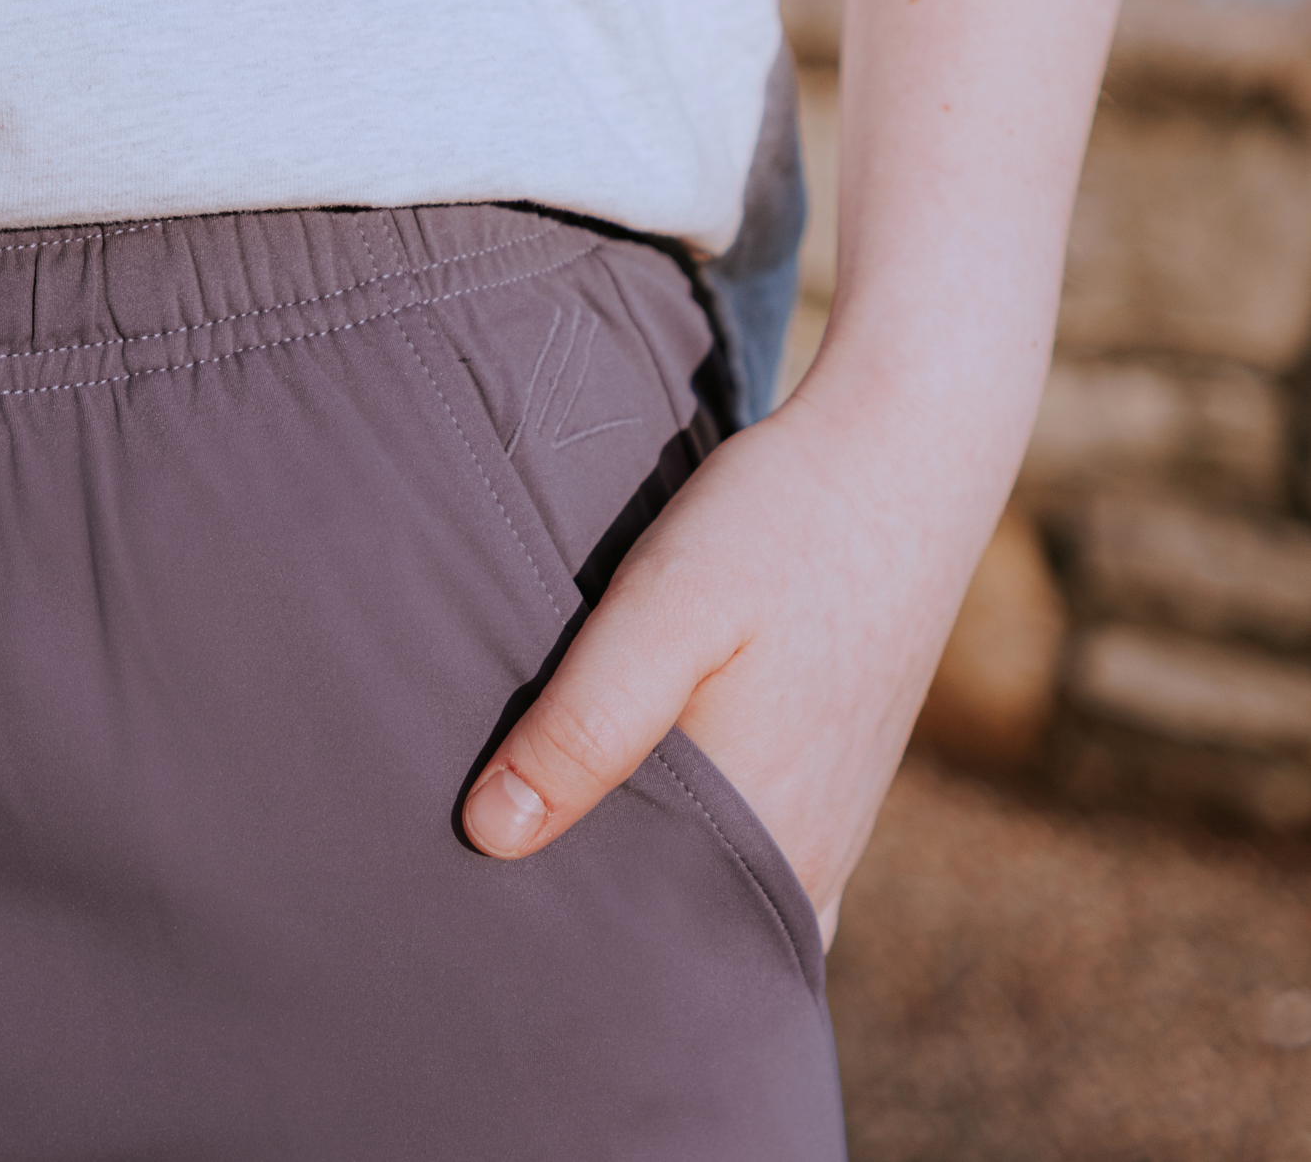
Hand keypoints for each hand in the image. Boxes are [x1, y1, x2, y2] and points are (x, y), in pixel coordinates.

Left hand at [460, 386, 955, 947]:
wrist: (903, 453)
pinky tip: (656, 792)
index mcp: (765, 830)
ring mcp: (834, 816)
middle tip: (508, 874)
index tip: (489, 904)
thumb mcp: (666, 606)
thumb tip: (492, 836)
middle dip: (605, 913)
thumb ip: (588, 725)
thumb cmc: (780, 522)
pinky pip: (762, 850)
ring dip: (653, 872)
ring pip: (725, 888)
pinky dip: (705, 843)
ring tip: (564, 832)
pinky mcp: (838, 772)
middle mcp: (809, 847)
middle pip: (688, 926)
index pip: (646, 938)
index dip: (564, 928)